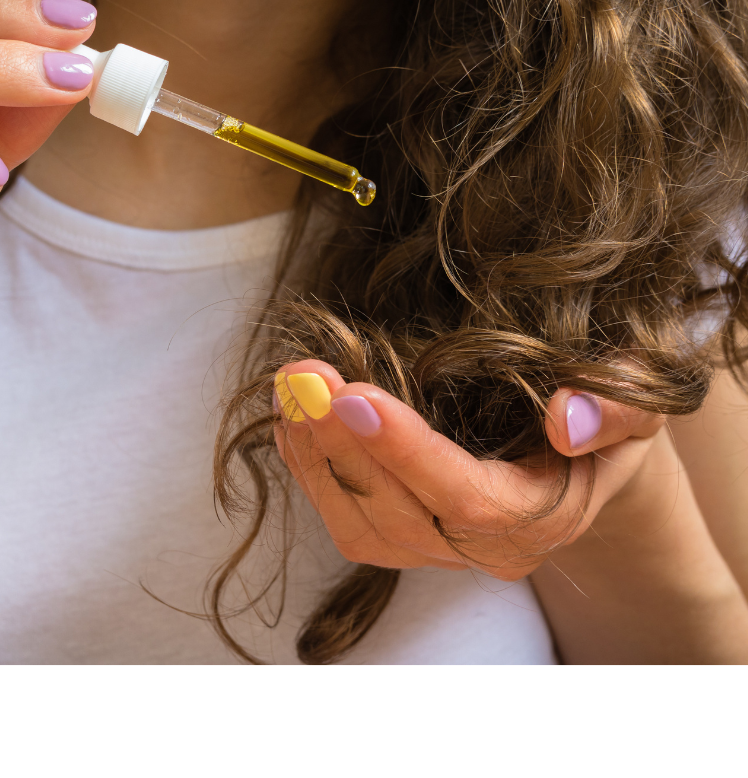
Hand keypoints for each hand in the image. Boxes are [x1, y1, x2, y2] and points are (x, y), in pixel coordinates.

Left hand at [273, 359, 664, 578]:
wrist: (583, 455)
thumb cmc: (606, 420)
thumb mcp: (637, 402)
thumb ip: (615, 410)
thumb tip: (564, 418)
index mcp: (544, 518)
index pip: (466, 499)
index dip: (405, 450)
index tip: (354, 395)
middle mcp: (486, 550)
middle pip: (399, 513)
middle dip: (341, 443)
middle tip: (303, 375)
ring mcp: (439, 551)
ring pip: (360, 525)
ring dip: (314, 456)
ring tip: (290, 388)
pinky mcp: (404, 538)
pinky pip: (345, 519)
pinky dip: (309, 469)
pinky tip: (292, 420)